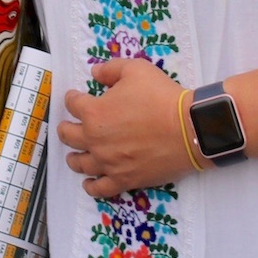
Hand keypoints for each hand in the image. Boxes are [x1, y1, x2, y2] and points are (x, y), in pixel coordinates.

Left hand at [56, 58, 196, 196]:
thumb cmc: (162, 97)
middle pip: (68, 135)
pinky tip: (89, 183)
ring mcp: (108, 162)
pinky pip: (100, 188)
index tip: (76, 97)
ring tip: (75, 155)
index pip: (72, 104)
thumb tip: (94, 73)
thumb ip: (110, 69)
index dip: (73, 98)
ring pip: (80, 163)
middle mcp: (95, 139)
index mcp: (93, 112)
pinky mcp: (124, 179)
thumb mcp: (135, 69)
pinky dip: (91, 186)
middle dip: (67, 128)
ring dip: (74, 157)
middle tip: (70, 126)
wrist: (190, 129)